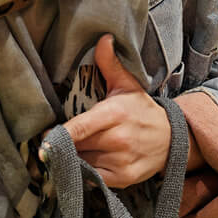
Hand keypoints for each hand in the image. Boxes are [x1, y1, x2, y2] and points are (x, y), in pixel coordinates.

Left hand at [64, 35, 172, 187]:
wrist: (172, 139)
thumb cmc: (142, 110)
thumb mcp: (127, 85)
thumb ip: (109, 64)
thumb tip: (103, 38)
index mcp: (115, 114)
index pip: (79, 127)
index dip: (59, 135)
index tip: (46, 137)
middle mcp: (118, 139)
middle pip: (77, 146)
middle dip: (67, 144)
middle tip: (62, 140)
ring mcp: (121, 161)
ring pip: (83, 162)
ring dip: (77, 157)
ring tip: (81, 149)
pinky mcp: (123, 178)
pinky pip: (93, 178)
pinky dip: (87, 172)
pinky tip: (91, 161)